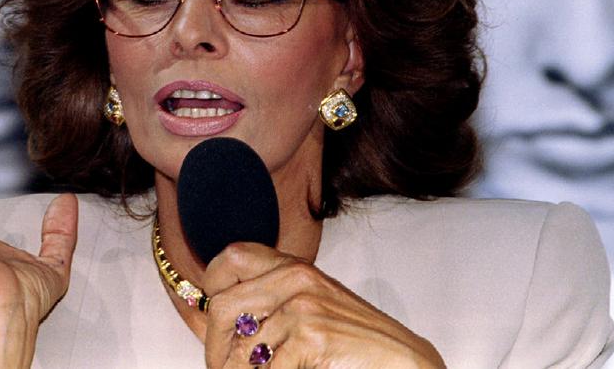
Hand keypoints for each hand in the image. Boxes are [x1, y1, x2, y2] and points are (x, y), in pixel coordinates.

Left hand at [202, 242, 443, 368]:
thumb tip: (211, 316)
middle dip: (213, 345)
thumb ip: (269, 302)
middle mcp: (296, 277)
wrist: (404, 361)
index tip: (208, 320)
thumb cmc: (353, 341)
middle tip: (219, 367)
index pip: (230, 257)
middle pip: (222, 305)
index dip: (209, 288)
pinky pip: (265, 368)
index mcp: (293, 265)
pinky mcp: (312, 335)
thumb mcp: (309, 307)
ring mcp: (304, 305)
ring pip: (240, 347)